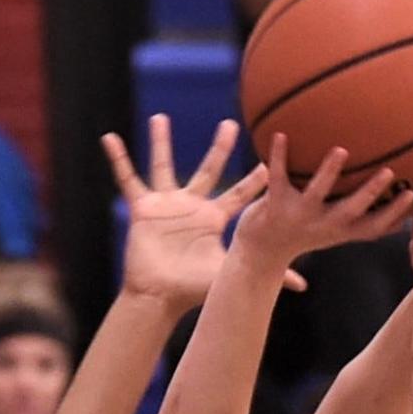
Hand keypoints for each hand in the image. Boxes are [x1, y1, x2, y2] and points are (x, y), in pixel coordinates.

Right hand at [101, 115, 304, 316]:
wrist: (159, 296)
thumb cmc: (192, 288)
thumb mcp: (229, 272)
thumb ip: (262, 269)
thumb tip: (302, 285)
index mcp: (213, 218)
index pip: (239, 194)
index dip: (254, 180)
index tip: (269, 162)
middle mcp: (191, 206)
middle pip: (209, 169)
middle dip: (220, 148)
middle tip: (232, 124)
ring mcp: (166, 205)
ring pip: (163, 165)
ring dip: (161, 141)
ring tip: (160, 117)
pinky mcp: (142, 208)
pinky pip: (127, 178)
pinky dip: (118, 159)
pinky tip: (110, 138)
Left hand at [233, 134, 412, 272]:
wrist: (259, 252)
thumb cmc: (302, 235)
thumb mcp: (333, 233)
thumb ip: (360, 223)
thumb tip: (398, 218)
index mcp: (339, 232)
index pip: (372, 227)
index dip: (393, 214)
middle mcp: (322, 225)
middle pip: (351, 211)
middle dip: (371, 193)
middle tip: (389, 172)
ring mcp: (298, 215)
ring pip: (316, 194)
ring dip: (328, 173)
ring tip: (341, 151)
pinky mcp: (274, 205)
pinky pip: (277, 178)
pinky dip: (278, 157)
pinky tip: (280, 134)